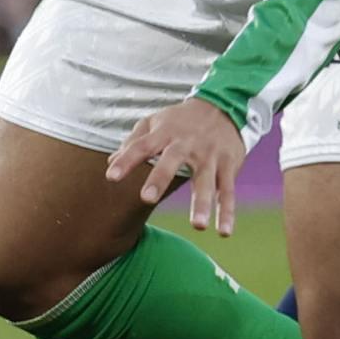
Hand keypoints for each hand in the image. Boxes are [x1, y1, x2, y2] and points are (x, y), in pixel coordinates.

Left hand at [106, 97, 248, 236]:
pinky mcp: (228, 165)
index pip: (142, 146)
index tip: (111, 177)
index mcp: (166, 132)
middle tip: (147, 198)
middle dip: (160, 178)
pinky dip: (227, 212)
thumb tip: (110, 162)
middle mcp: (187, 143)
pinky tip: (224, 232)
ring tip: (197, 226)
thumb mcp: (155, 122)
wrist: (224, 106)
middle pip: (173, 160)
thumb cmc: (181, 119)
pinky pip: (228, 191)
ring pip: (206, 180)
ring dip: (202, 203)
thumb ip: (133, 142)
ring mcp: (210, 155)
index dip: (127, 160)